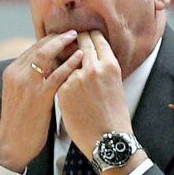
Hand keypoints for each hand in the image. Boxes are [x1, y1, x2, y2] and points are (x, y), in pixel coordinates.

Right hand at [0, 31, 82, 171]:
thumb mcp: (19, 95)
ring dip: (65, 44)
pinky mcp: (40, 96)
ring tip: (80, 38)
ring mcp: (28, 84)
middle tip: (74, 32)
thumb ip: (30, 79)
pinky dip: (70, 63)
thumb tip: (48, 67)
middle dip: (59, 38)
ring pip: (47, 55)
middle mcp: (17, 74)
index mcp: (11, 72)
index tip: (64, 36)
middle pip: (40, 46)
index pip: (32, 48)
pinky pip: (58, 74)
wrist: (13, 144)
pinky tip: (81, 58)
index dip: (50, 40)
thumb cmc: (20, 122)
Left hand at [57, 31, 132, 159]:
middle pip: (81, 43)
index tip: (83, 35)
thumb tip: (89, 58)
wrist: (107, 139)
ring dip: (63, 60)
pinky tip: (58, 85)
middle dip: (73, 40)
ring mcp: (77, 78)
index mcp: (110, 65)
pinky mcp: (63, 90)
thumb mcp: (115, 86)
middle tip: (68, 40)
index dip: (88, 35)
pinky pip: (58, 78)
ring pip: (66, 60)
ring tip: (61, 63)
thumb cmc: (114, 117)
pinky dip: (58, 80)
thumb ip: (102, 69)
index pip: (97, 38)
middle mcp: (94, 67)